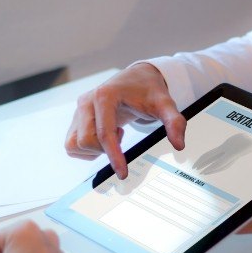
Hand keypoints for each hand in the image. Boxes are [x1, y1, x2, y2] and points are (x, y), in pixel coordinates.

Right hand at [65, 63, 186, 178]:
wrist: (137, 79)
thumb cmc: (149, 91)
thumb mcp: (165, 104)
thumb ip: (174, 122)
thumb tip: (179, 145)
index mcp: (105, 96)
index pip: (104, 133)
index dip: (114, 156)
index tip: (123, 173)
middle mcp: (87, 102)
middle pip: (86, 141)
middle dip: (105, 150)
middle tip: (122, 137)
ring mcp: (79, 110)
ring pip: (75, 144)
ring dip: (94, 149)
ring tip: (113, 135)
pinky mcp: (76, 118)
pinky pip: (72, 144)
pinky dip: (88, 149)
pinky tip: (105, 136)